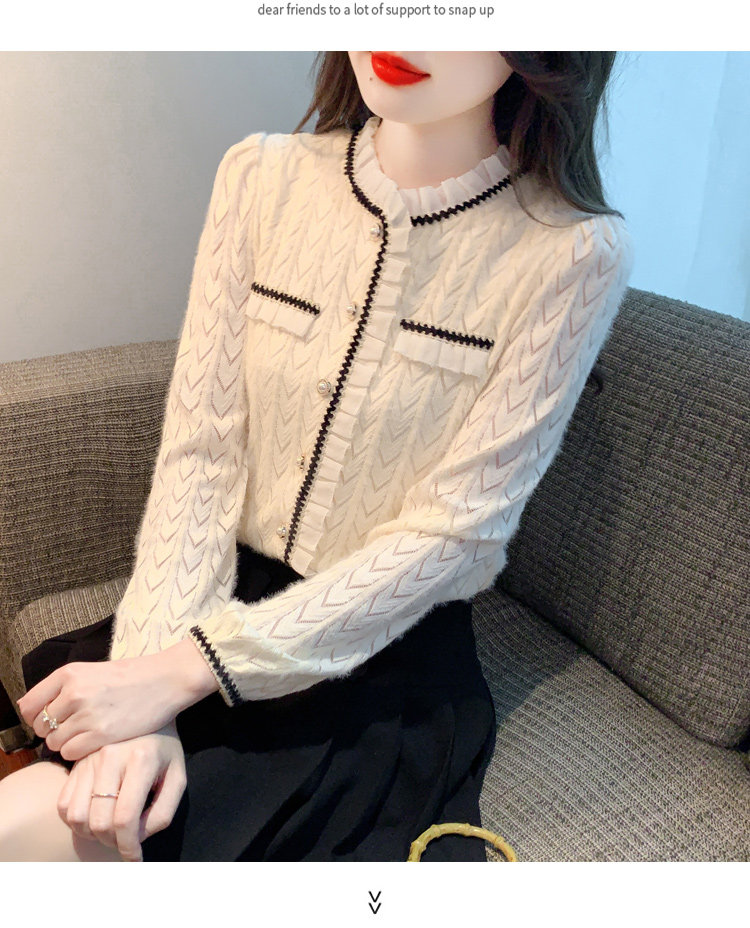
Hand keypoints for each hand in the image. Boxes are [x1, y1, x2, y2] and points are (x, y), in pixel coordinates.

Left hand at [17, 639, 217, 760]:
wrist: (166, 679)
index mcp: (69, 674)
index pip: (28, 705)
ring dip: (67, 743)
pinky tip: (95, 741)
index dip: (36, 716)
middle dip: (53, 731)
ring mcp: (87, 714)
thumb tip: (40, 712)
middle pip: (41, 726)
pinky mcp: (101, 733)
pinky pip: (70, 753)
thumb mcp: (94, 671)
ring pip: (54, 742)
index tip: (51, 718)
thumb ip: (67, 688)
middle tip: (74, 728)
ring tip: (88, 734)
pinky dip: (79, 751)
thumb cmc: (132, 676)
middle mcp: (74, 692)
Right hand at [56, 721, 186, 861]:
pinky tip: (93, 817)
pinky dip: (74, 820)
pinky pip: (63, 803)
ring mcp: (89, 758)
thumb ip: (163, 811)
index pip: (125, 817)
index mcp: (141, 759)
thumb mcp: (177, 776)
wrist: (147, 711)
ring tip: (109, 830)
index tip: (134, 858)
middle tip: (124, 842)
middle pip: (98, 821)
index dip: (128, 846)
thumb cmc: (165, 747)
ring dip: (91, 834)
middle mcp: (110, 757)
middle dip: (112, 842)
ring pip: (76, 816)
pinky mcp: (76, 762)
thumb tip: (136, 839)